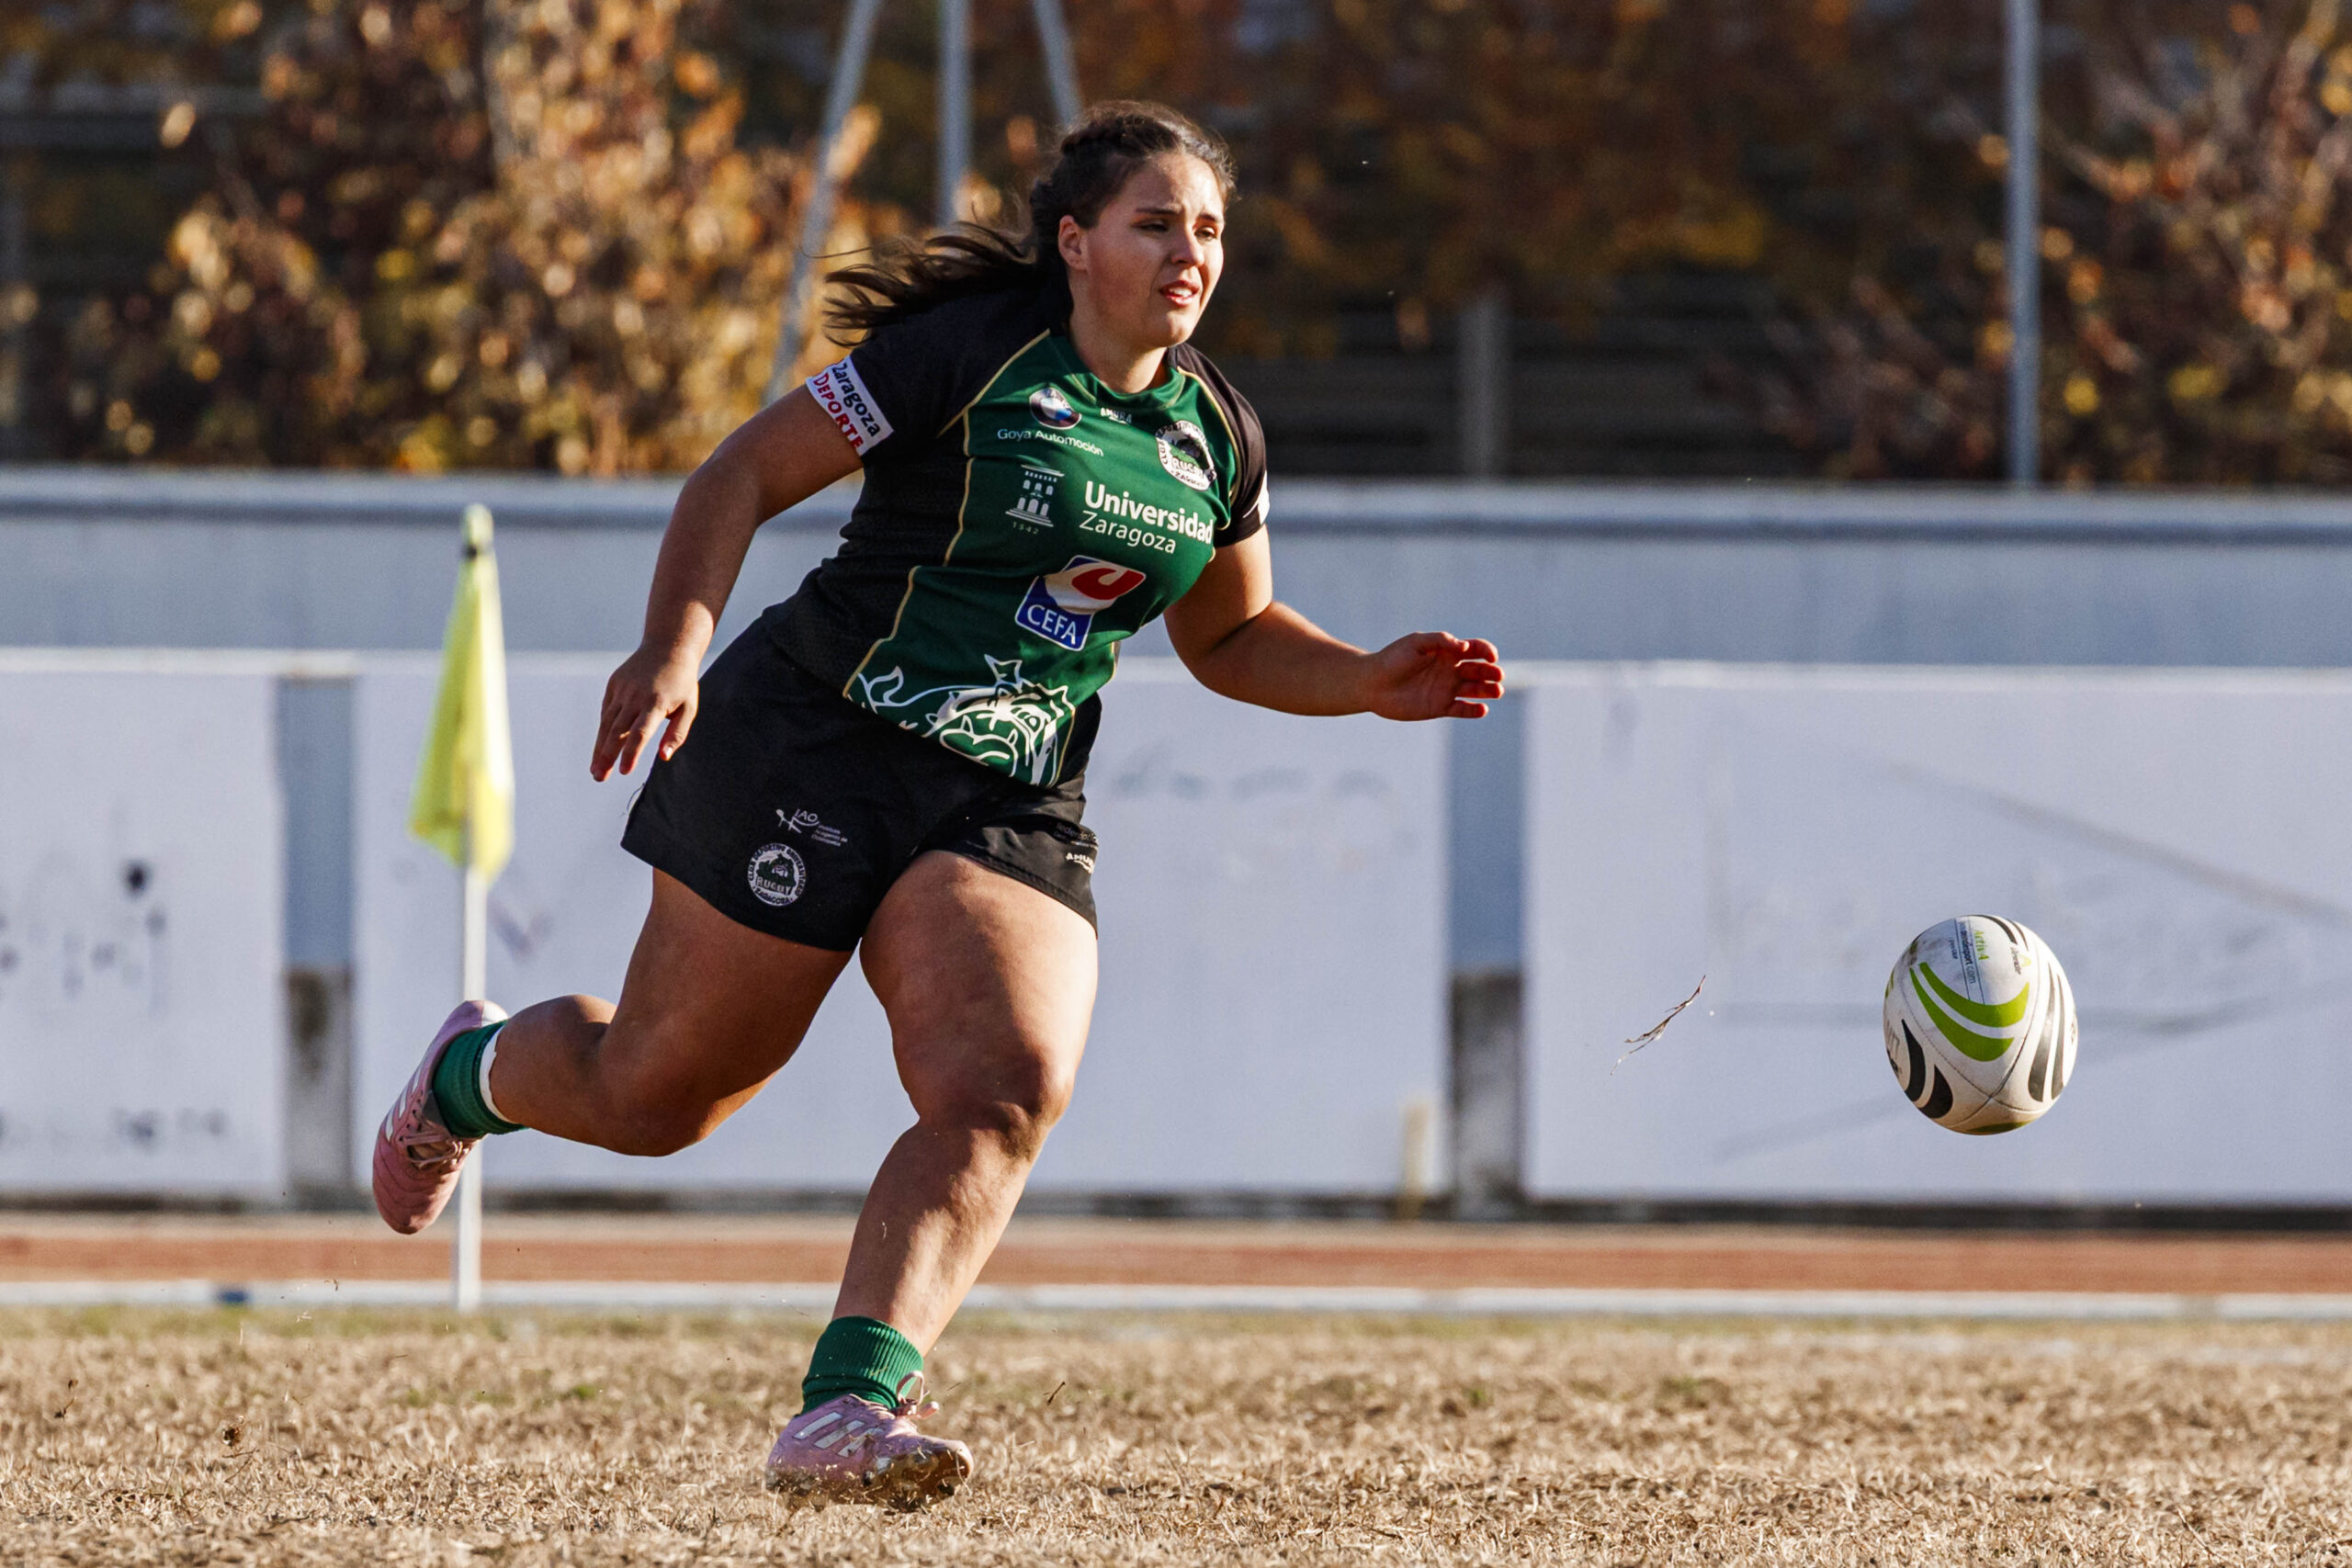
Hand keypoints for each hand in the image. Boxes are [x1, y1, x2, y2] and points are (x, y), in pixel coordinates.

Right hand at [592, 644, 700, 779]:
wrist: (667, 646)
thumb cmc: (682, 682)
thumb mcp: (689, 707)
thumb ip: (677, 733)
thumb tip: (663, 757)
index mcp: (656, 703)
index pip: (640, 733)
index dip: (631, 753)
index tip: (624, 772)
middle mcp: (635, 696)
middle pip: (617, 731)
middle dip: (607, 756)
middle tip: (599, 777)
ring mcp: (622, 689)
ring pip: (607, 723)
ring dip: (600, 748)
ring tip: (596, 770)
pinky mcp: (614, 685)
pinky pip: (607, 711)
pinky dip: (603, 730)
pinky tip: (600, 748)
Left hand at [1361, 632, 1504, 720]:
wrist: (1372, 683)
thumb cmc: (1393, 659)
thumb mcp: (1416, 643)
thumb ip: (1440, 641)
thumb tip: (1464, 647)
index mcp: (1447, 651)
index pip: (1475, 649)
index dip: (1487, 651)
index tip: (1490, 656)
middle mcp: (1450, 670)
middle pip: (1479, 670)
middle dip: (1492, 672)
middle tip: (1497, 675)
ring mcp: (1446, 689)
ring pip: (1475, 690)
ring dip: (1489, 690)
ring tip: (1496, 692)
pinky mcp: (1440, 707)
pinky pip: (1463, 709)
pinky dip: (1474, 710)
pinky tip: (1482, 709)